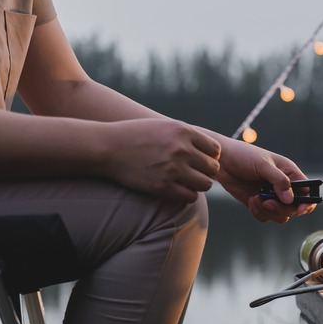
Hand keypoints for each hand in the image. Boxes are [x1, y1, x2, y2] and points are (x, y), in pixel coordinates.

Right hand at [102, 119, 220, 201]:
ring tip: (187, 181)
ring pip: (205, 184)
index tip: (200, 160)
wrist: (107, 147)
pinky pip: (190, 197)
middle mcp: (181, 149)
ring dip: (198, 185)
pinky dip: (187, 195)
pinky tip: (178, 189)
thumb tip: (214, 152)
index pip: (215, 150)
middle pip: (213, 168)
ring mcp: (172, 169)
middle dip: (206, 172)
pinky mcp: (162, 186)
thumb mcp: (164, 126)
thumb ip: (188, 136)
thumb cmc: (136, 135)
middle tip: (193, 173)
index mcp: (183, 131)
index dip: (210, 157)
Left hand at [215, 137, 315, 222]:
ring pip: (280, 215)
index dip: (307, 202)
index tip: (299, 208)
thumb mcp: (263, 164)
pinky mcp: (258, 203)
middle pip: (294, 208)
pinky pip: (265, 217)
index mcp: (290, 174)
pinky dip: (258, 212)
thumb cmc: (244, 155)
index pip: (307, 192)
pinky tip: (250, 200)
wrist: (222, 161)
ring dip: (269, 211)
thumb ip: (279, 181)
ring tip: (255, 199)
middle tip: (268, 202)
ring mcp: (271, 196)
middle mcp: (283, 187)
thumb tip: (290, 200)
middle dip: (282, 209)